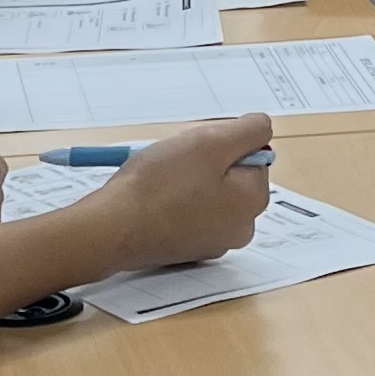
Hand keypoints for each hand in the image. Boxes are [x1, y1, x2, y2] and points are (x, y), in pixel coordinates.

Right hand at [98, 115, 274, 269]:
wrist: (112, 229)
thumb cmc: (160, 185)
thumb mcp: (212, 142)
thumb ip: (249, 130)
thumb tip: (262, 127)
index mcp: (253, 202)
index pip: (253, 155)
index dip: (224, 142)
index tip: (197, 146)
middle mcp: (240, 228)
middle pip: (231, 175)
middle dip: (206, 161)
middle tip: (175, 161)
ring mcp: (212, 242)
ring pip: (208, 192)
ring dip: (188, 179)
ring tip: (161, 179)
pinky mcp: (186, 248)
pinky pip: (188, 212)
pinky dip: (175, 200)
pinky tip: (154, 197)